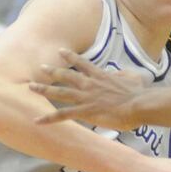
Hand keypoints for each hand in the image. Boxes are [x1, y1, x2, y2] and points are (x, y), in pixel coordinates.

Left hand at [30, 48, 144, 129]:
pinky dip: (49, 118)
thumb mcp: (133, 77)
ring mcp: (86, 98)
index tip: (60, 51)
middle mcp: (90, 84)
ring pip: (60, 92)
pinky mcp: (85, 111)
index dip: (70, 57)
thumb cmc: (139, 92)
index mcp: (100, 76)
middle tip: (40, 67)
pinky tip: (37, 120)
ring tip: (31, 87)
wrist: (139, 103)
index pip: (82, 64)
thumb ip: (124, 75)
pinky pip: (63, 115)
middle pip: (66, 76)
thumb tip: (121, 74)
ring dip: (44, 90)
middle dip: (52, 72)